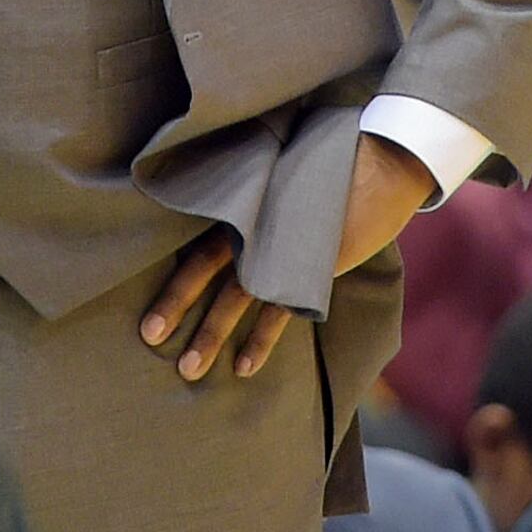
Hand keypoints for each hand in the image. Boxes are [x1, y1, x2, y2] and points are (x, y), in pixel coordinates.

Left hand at [140, 135, 434, 383]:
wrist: (384, 162)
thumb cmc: (329, 164)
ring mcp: (284, 247)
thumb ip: (250, 196)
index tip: (147, 289)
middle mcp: (257, 221)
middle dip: (175, 303)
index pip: (196, 234)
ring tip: (188, 368)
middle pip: (205, 266)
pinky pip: (280, 311)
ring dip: (212, 333)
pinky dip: (261, 340)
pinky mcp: (313, 267)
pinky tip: (243, 367)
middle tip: (149, 335)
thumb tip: (221, 216)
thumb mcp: (280, 172)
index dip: (170, 269)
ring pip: (237, 295)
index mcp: (245, 198)